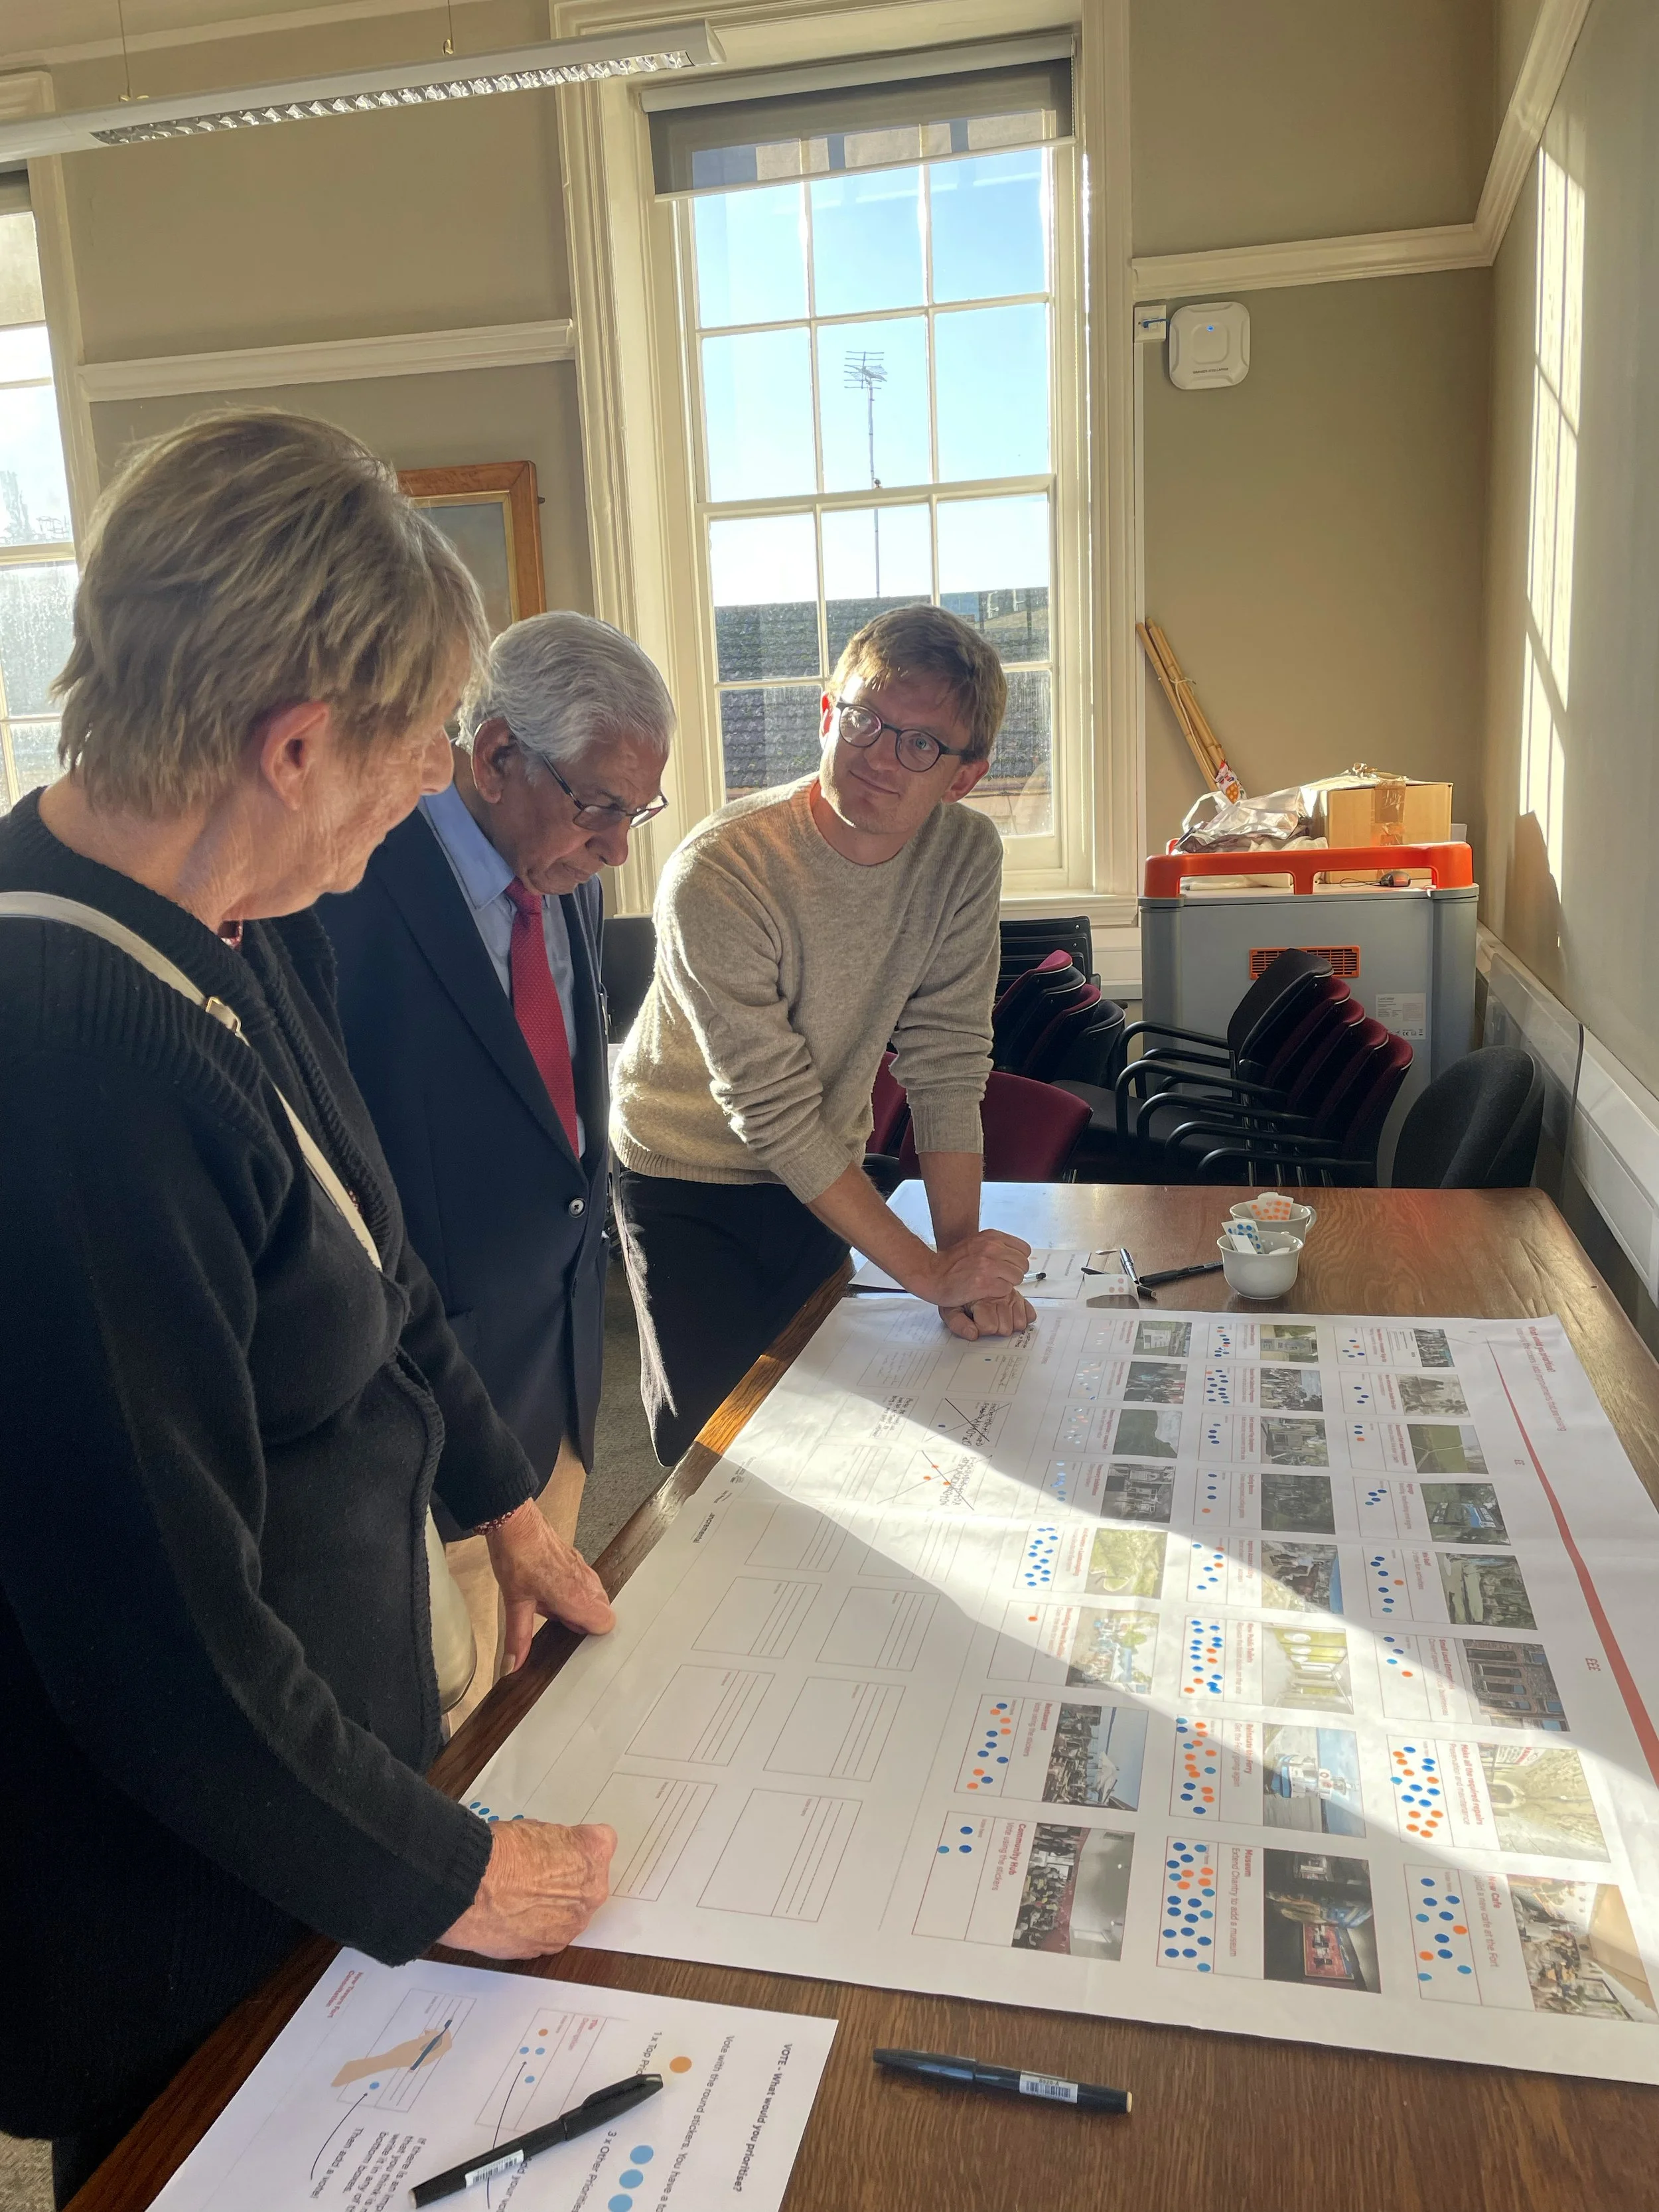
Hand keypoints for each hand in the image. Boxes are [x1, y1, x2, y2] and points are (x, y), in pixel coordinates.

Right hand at [440, 1815, 615, 1957]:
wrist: (472, 1890)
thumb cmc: (501, 1854)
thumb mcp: (536, 1827)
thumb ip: (560, 1843)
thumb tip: (553, 1852)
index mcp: (594, 1853)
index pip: (601, 1842)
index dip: (578, 1843)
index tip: (564, 1846)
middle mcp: (592, 1892)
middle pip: (589, 1882)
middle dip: (570, 1878)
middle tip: (537, 1873)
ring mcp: (572, 1925)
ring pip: (571, 1911)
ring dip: (554, 1906)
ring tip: (521, 1897)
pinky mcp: (549, 1948)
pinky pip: (551, 1933)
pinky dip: (537, 1927)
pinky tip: (514, 1915)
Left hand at [485, 1499, 613, 1670]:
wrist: (516, 1523)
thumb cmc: (517, 1558)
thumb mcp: (514, 1603)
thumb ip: (518, 1638)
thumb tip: (511, 1667)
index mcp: (575, 1597)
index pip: (606, 1623)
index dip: (589, 1634)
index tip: (569, 1636)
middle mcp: (586, 1584)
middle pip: (603, 1612)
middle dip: (582, 1621)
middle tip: (555, 1620)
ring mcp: (584, 1570)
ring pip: (595, 1596)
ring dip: (577, 1606)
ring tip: (549, 1603)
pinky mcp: (577, 1560)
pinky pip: (586, 1583)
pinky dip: (573, 1591)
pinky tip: (547, 1588)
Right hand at [910, 1228, 1030, 1313]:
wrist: (931, 1274)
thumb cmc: (952, 1262)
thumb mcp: (976, 1243)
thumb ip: (996, 1245)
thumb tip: (1017, 1255)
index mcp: (991, 1237)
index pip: (1024, 1249)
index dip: (1017, 1260)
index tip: (1007, 1266)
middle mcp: (991, 1248)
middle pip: (1022, 1264)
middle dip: (1013, 1273)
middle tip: (999, 1277)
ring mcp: (987, 1265)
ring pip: (1017, 1278)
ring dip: (1007, 1284)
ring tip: (992, 1283)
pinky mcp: (983, 1283)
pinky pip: (1006, 1290)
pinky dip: (998, 1293)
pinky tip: (985, 1290)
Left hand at [942, 1289, 1037, 1340]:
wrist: (960, 1273)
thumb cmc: (956, 1290)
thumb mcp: (949, 1307)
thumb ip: (957, 1323)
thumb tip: (972, 1334)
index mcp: (982, 1295)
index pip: (990, 1327)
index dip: (981, 1328)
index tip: (976, 1321)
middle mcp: (1000, 1293)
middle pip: (1005, 1329)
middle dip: (995, 1327)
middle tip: (986, 1317)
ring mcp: (1012, 1294)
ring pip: (1020, 1323)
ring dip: (1008, 1323)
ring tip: (997, 1315)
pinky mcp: (1020, 1295)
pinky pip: (1030, 1314)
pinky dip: (1021, 1316)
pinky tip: (1008, 1312)